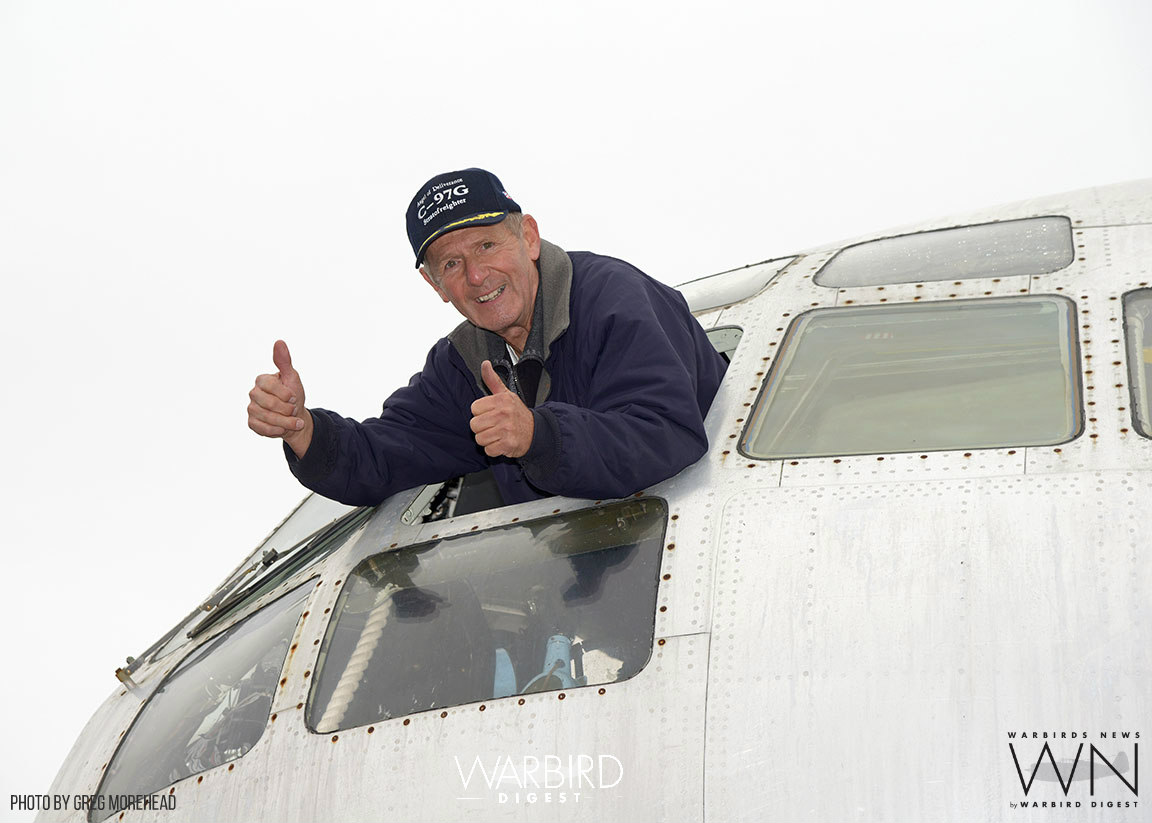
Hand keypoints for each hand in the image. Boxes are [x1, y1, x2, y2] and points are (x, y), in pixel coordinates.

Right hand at [248, 340, 313, 457]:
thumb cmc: (293, 396)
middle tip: (294, 409)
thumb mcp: (292, 378)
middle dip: (287, 409)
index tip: (293, 397)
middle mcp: (253, 394)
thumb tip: (279, 342)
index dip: (285, 393)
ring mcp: (251, 409)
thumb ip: (284, 362)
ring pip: (267, 418)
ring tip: (294, 421)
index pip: (269, 385)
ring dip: (286, 422)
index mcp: (262, 380)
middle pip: (268, 404)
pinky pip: (263, 429)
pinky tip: (284, 428)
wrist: (295, 418)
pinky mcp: (252, 423)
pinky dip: (277, 430)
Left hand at [470, 360, 534, 457]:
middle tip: (493, 426)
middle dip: (481, 428)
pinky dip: (493, 449)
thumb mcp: (506, 394)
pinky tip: (501, 443)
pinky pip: (488, 450)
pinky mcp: (508, 444)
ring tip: (497, 434)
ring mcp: (506, 430)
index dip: (480, 412)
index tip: (490, 414)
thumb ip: (492, 380)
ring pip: (479, 439)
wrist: (536, 432)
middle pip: (474, 425)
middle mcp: (503, 414)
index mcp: (501, 400)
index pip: (474, 408)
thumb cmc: (517, 413)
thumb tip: (484, 364)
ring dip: (487, 439)